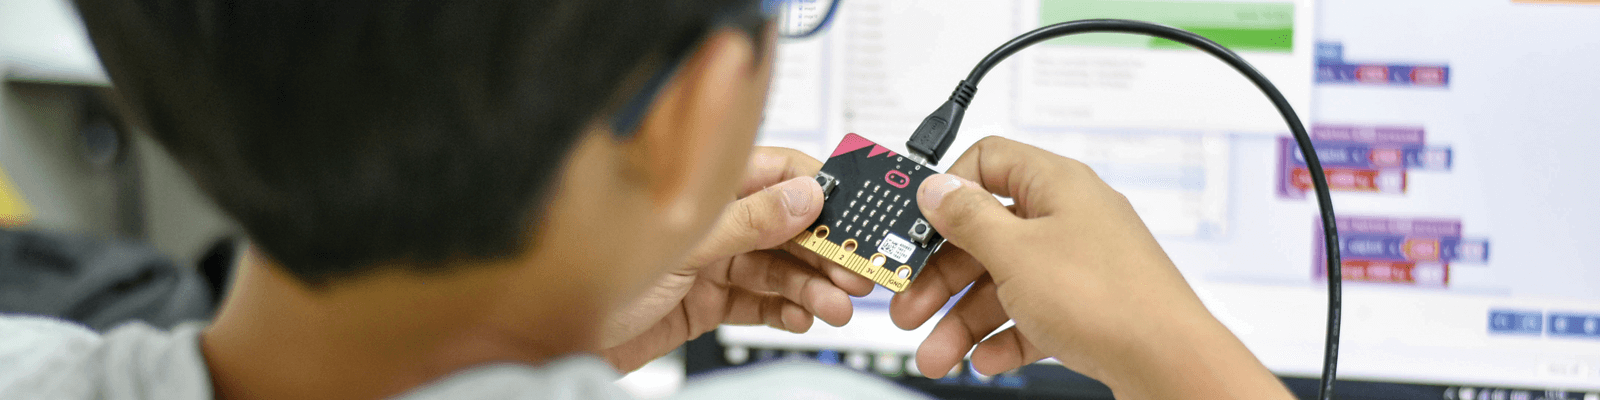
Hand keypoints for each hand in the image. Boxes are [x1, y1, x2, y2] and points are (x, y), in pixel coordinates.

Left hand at [599, 147, 873, 371]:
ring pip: (777, 269)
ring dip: (810, 287)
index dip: (818, 192)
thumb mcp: (681, 243)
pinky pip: (759, 303)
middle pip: (786, 227)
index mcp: (703, 188)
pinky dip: (785, 311)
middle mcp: (711, 221)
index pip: (777, 174)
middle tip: (853, 272)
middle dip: (823, 250)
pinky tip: (803, 317)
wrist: (553, 336)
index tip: (851, 216)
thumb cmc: (588, 274)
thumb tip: (802, 197)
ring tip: (831, 305)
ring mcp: (710, 262)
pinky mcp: (707, 302)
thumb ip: (746, 221)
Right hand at [889, 137, 1290, 398]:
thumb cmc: (1109, 299)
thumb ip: (967, 218)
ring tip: (939, 353)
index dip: (947, 192)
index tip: (915, 226)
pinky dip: (1004, 336)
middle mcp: (1069, 218)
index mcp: (1056, 185)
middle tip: (911, 306)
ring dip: (963, 320)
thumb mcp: (1015, 253)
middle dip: (942, 277)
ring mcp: (1079, 264)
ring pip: (1003, 283)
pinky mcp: (1087, 307)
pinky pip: (1031, 314)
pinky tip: (986, 359)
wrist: (1168, 364)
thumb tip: (936, 188)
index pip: (988, 161)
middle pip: (985, 234)